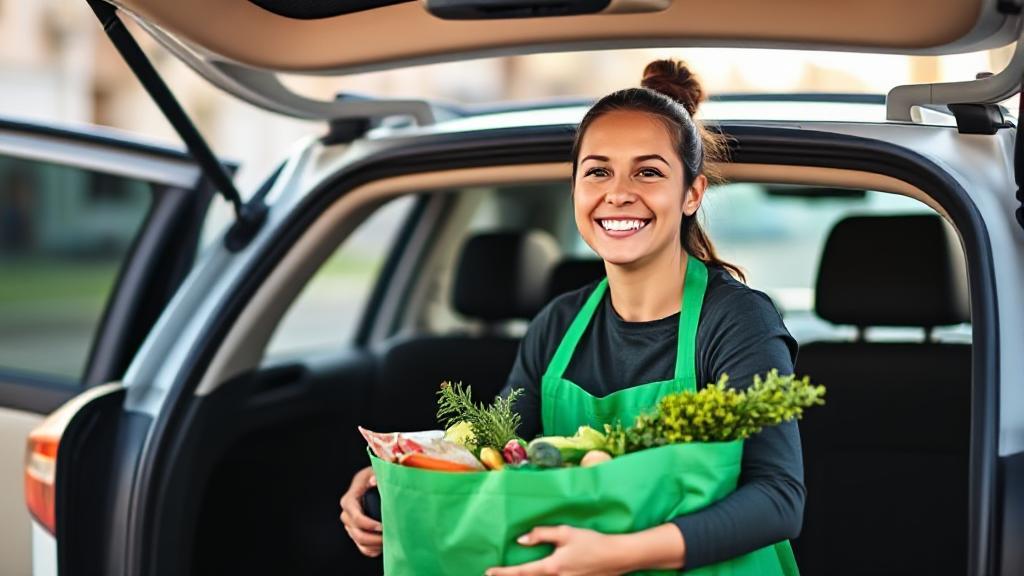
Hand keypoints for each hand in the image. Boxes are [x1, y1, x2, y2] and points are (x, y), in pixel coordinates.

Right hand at [339, 466, 382, 556]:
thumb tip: (374, 480)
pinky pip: (361, 547)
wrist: (375, 481)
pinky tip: (384, 546)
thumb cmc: (376, 475)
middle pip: (355, 532)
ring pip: (358, 541)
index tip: (382, 526)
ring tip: (389, 541)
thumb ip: (377, 475)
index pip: (354, 515)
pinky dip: (372, 549)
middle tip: (390, 536)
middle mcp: (347, 513)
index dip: (367, 524)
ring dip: (374, 545)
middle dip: (373, 538)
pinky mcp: (356, 531)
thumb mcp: (377, 471)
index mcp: (350, 498)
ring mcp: (351, 524)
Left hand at [485, 525, 625, 575]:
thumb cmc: (591, 542)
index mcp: (552, 567)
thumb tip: (521, 540)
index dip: (504, 573)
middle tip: (495, 575)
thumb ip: (542, 535)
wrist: (617, 557)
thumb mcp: (566, 533)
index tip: (488, 572)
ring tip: (515, 574)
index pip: (522, 572)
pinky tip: (539, 573)